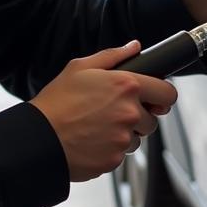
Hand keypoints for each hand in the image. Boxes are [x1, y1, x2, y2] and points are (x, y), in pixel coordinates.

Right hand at [30, 42, 177, 181]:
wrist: (37, 138)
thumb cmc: (56, 102)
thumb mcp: (80, 68)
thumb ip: (113, 55)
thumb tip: (134, 47)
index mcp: (127, 86)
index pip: (168, 93)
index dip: (162, 96)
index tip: (154, 99)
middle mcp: (130, 113)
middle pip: (153, 120)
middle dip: (139, 118)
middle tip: (112, 114)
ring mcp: (124, 138)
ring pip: (138, 139)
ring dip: (125, 135)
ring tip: (97, 127)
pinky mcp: (115, 159)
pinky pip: (121, 155)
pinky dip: (110, 150)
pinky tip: (91, 141)